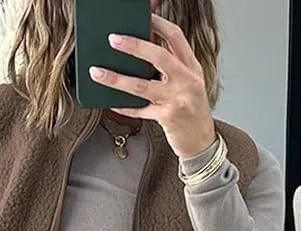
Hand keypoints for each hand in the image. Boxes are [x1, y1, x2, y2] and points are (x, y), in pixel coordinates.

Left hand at [89, 14, 215, 159]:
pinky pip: (140, 110)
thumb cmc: (193, 114)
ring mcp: (177, 100)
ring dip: (116, 78)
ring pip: (142, 85)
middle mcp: (187, 81)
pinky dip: (124, 108)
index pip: (176, 37)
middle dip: (133, 46)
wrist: (202, 144)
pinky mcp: (167, 118)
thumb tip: (144, 53)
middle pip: (158, 56)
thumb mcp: (190, 85)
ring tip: (98, 73)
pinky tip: (112, 104)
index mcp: (192, 68)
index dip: (158, 24)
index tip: (142, 17)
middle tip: (113, 40)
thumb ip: (173, 68)